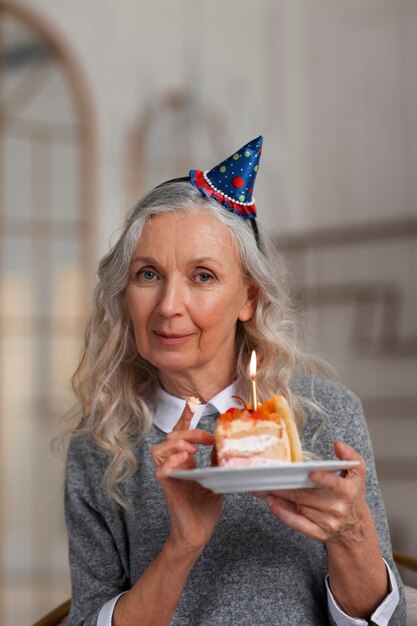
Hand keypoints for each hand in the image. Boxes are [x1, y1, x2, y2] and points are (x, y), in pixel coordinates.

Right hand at [152, 405, 222, 553]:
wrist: (198, 535)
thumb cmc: (204, 510)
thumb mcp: (215, 479)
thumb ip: (216, 461)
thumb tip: (223, 443)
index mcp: (184, 461)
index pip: (181, 435)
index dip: (184, 419)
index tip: (193, 405)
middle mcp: (174, 466)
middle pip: (170, 438)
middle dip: (187, 432)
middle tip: (206, 439)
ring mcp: (169, 476)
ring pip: (159, 450)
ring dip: (176, 445)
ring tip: (191, 449)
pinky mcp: (168, 488)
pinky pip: (161, 470)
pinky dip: (171, 462)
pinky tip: (184, 461)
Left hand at [253, 441, 369, 544]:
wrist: (354, 527)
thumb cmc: (351, 495)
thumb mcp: (356, 475)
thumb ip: (349, 456)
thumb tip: (338, 445)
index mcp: (347, 491)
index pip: (334, 484)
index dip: (322, 479)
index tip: (310, 473)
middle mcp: (337, 508)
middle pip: (306, 494)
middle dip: (286, 484)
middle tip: (268, 475)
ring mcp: (327, 522)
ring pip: (298, 506)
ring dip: (279, 496)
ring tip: (264, 486)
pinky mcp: (317, 532)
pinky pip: (298, 524)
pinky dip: (283, 514)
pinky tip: (272, 504)